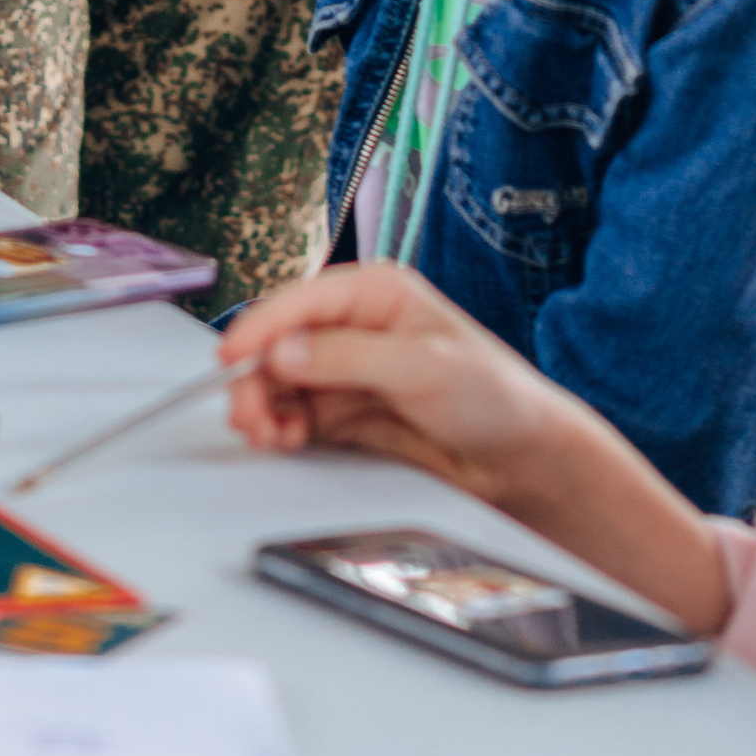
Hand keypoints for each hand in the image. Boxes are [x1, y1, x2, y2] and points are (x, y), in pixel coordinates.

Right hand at [219, 265, 730, 640]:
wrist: (526, 460)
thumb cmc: (494, 397)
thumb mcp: (422, 368)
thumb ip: (349, 357)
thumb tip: (285, 350)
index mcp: (376, 294)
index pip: (301, 302)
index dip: (260, 328)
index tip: (230, 357)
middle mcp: (358, 329)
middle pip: (284, 345)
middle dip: (259, 377)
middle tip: (248, 415)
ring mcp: (353, 373)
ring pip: (286, 383)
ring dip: (267, 405)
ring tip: (264, 433)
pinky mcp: (353, 415)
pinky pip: (302, 416)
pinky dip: (285, 428)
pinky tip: (283, 440)